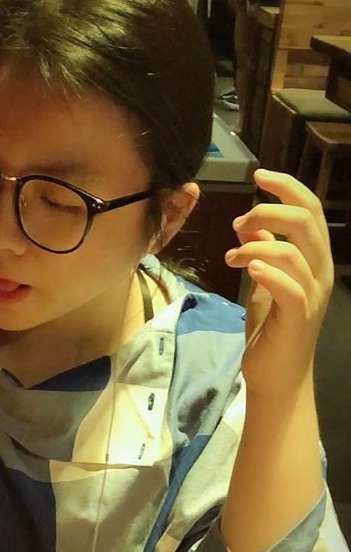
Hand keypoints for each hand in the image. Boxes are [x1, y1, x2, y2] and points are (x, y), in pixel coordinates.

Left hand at [224, 169, 333, 399]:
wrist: (277, 375)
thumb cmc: (272, 327)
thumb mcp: (265, 280)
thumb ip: (265, 249)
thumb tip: (253, 221)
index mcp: (315, 259)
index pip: (311, 210)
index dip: (287, 187)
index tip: (258, 175)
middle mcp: (320, 273)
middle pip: (306, 222)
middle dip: (268, 209)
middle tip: (237, 222)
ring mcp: (311, 296)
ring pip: (294, 252)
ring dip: (256, 244)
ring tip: (231, 256)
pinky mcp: (297, 319)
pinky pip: (290, 288)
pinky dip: (268, 271)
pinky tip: (247, 267)